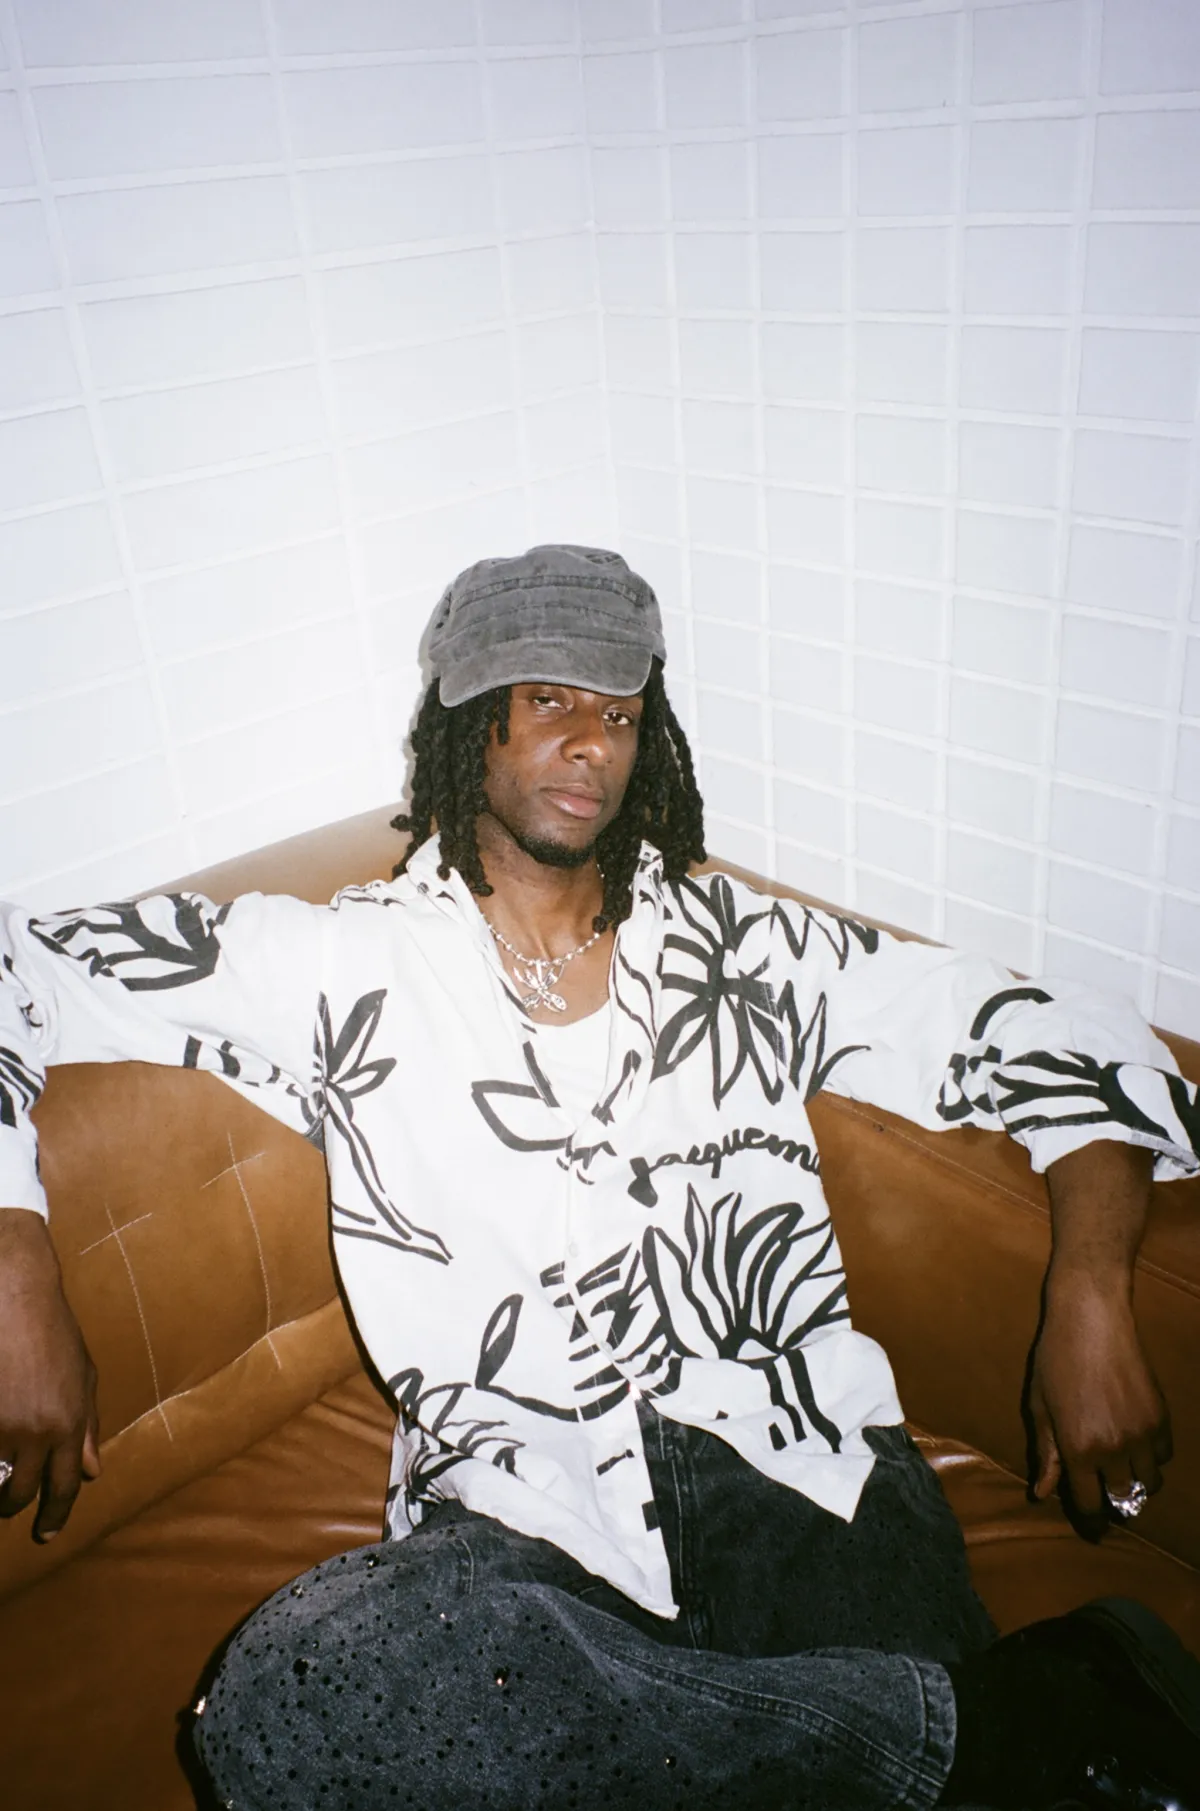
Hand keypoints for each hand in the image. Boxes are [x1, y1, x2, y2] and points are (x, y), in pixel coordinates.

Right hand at [0, 1209, 99, 1539]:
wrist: (16, 1295)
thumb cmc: (53, 1332)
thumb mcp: (84, 1377)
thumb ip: (89, 1426)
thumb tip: (93, 1472)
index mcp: (70, 1425)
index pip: (65, 1486)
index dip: (54, 1516)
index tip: (45, 1535)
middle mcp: (38, 1432)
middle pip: (21, 1493)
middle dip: (12, 1506)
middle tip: (5, 1506)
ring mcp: (2, 1425)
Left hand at [1029, 1273, 1171, 1524]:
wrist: (1091, 1318)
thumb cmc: (1055, 1358)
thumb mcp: (1039, 1407)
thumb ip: (1045, 1453)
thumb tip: (1042, 1494)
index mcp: (1078, 1449)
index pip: (1090, 1506)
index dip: (1090, 1523)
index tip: (1092, 1528)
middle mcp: (1113, 1448)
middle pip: (1122, 1500)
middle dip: (1113, 1504)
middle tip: (1104, 1494)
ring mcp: (1142, 1434)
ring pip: (1149, 1484)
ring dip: (1135, 1484)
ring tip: (1121, 1471)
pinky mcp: (1161, 1417)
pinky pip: (1164, 1456)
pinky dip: (1152, 1458)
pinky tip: (1136, 1444)